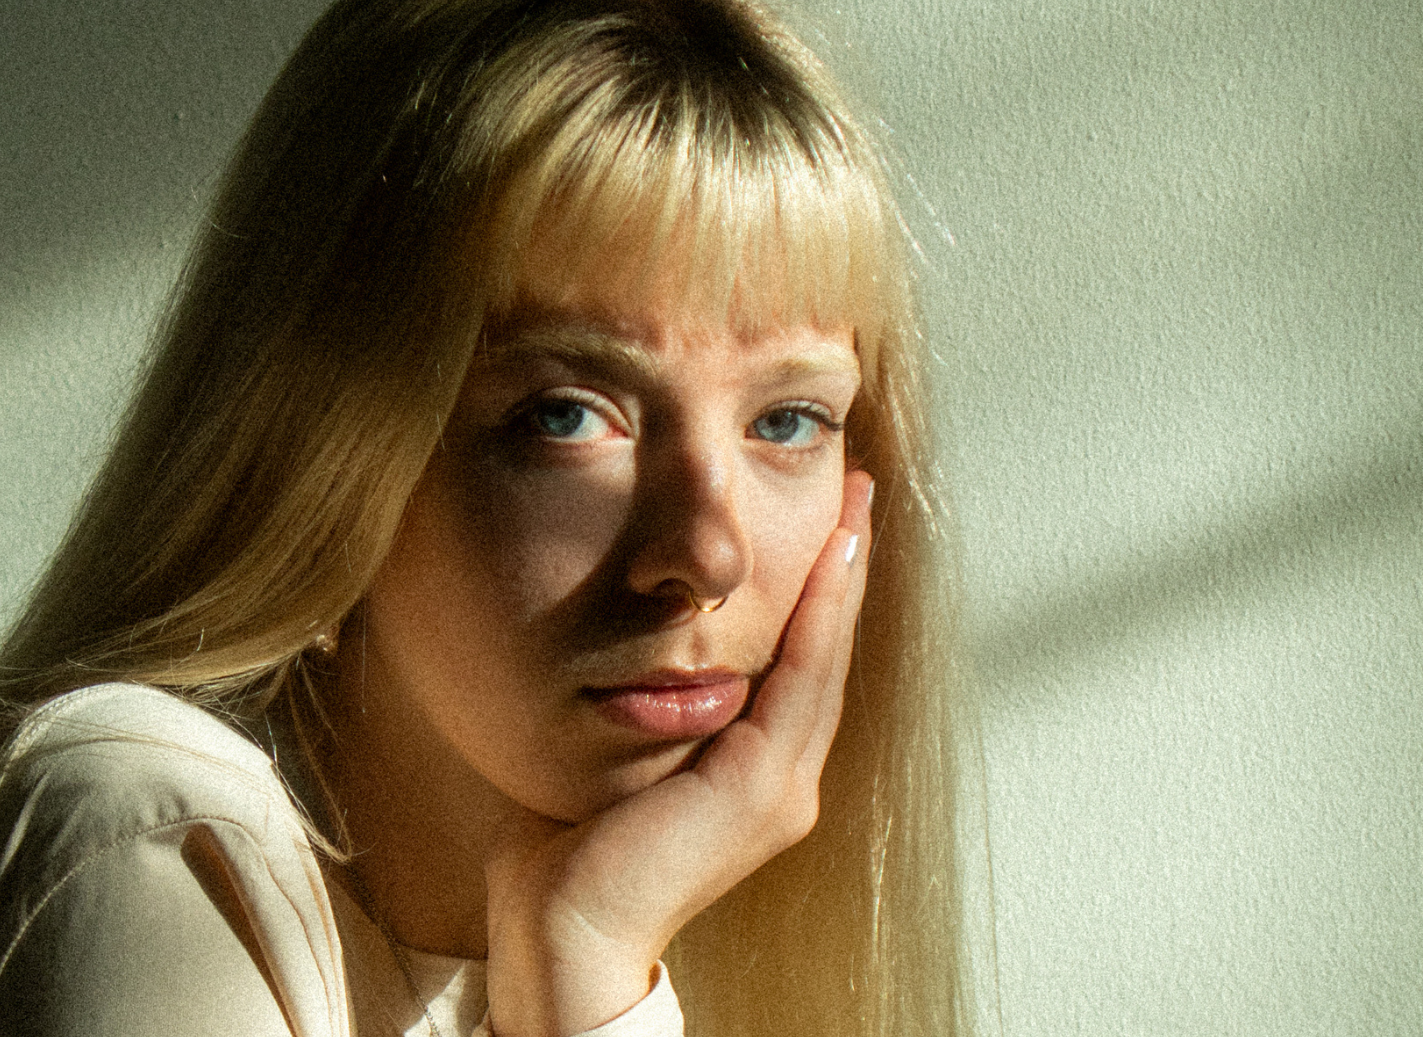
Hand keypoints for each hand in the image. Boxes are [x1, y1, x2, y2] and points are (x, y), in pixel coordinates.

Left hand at [482, 470, 874, 1036]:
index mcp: (755, 779)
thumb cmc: (566, 855)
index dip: (817, 594)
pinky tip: (828, 562)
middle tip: (858, 491)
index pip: (796, 668)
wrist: (563, 931)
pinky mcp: (760, 790)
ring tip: (856, 508)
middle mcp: (784, 784)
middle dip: (844, 569)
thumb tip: (618, 652)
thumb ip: (641, 710)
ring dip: (842, 578)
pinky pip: (800, 682)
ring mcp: (780, 790)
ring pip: (824, 660)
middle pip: (825, 654)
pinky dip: (818, 618)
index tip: (826, 523)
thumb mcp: (616, 757)